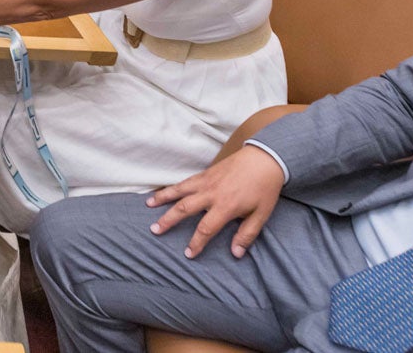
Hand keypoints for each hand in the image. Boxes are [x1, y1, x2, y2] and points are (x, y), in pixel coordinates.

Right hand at [146, 145, 285, 258]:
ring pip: (179, 191)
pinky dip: (171, 187)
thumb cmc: (264, 189)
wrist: (264, 159)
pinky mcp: (204, 173)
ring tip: (148, 205)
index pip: (206, 228)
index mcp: (226, 206)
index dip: (196, 243)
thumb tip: (236, 254)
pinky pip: (184, 182)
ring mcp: (205, 182)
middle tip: (154, 230)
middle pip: (184, 209)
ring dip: (162, 198)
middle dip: (168, 220)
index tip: (188, 254)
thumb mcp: (261, 215)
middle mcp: (211, 194)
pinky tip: (163, 192)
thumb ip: (247, 235)